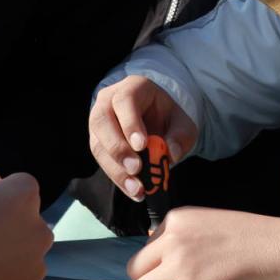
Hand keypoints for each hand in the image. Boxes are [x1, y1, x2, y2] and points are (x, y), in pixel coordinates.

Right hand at [89, 75, 197, 200]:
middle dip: (118, 148)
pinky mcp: (97, 142)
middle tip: (136, 169)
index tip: (141, 145)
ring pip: (98, 145)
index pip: (125, 101)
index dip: (130, 123)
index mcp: (132, 88)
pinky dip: (118, 178)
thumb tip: (170, 153)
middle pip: (101, 121)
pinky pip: (102, 161)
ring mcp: (98, 121)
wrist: (157, 121)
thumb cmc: (168, 118)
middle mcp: (108, 101)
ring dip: (116, 170)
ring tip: (137, 188)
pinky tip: (134, 191)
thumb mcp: (182, 123)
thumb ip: (180, 136)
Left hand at [127, 207, 279, 279]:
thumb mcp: (208, 224)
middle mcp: (172, 239)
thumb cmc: (253, 239)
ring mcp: (178, 264)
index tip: (176, 275)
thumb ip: (182, 238)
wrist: (279, 249)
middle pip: (136, 271)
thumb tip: (161, 261)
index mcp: (176, 220)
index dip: (157, 268)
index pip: (146, 250)